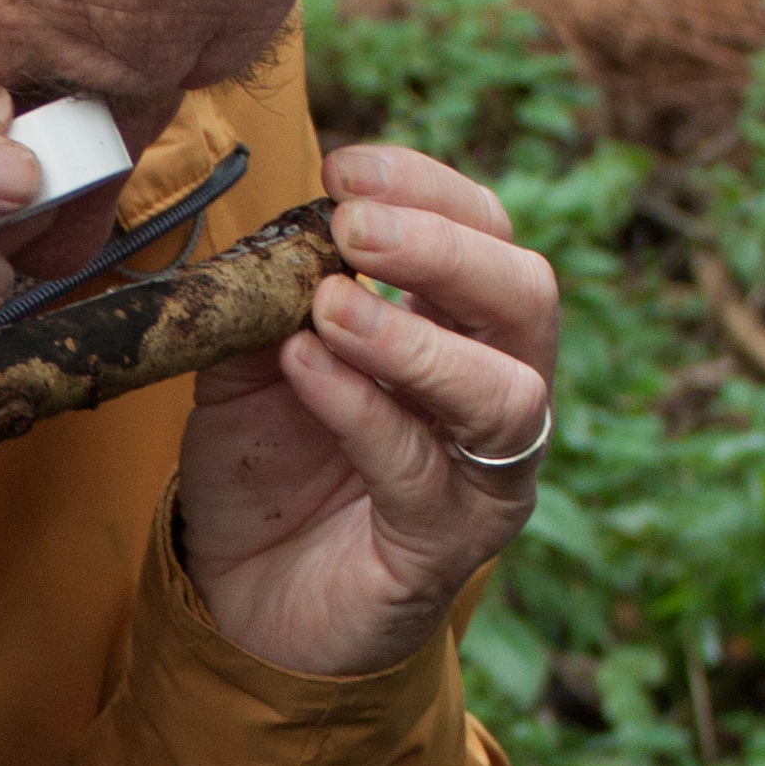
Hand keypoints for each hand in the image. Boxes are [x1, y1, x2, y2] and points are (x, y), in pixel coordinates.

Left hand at [176, 143, 557, 677]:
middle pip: (527, 299)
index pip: (487, 234)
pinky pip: (420, 469)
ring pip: (504, 393)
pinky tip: (304, 369)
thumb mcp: (251, 362)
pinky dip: (362, 409)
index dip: (429, 190)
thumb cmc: (263, 470)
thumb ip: (270, 296)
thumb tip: (282, 227)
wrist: (238, 600)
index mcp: (463, 331)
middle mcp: (496, 397)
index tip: (346, 165)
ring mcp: (481, 478)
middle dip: (446, 249)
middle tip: (355, 226)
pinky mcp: (442, 547)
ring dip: (414, 337)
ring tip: (329, 306)